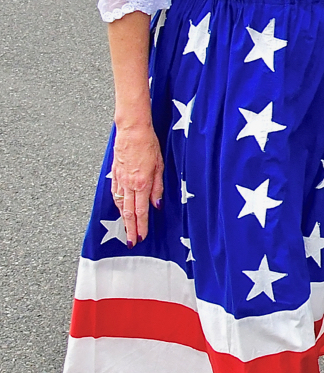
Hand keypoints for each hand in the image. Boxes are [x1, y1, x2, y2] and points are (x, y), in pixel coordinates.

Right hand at [111, 119, 163, 244]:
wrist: (132, 130)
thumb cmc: (149, 144)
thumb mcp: (160, 166)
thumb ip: (157, 188)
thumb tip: (157, 205)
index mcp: (141, 183)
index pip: (141, 211)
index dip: (141, 226)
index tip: (141, 237)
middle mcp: (128, 184)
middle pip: (128, 212)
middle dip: (130, 229)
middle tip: (131, 242)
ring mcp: (119, 179)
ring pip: (120, 204)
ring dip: (123, 219)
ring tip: (126, 230)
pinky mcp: (115, 174)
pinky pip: (115, 194)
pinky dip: (118, 205)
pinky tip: (120, 209)